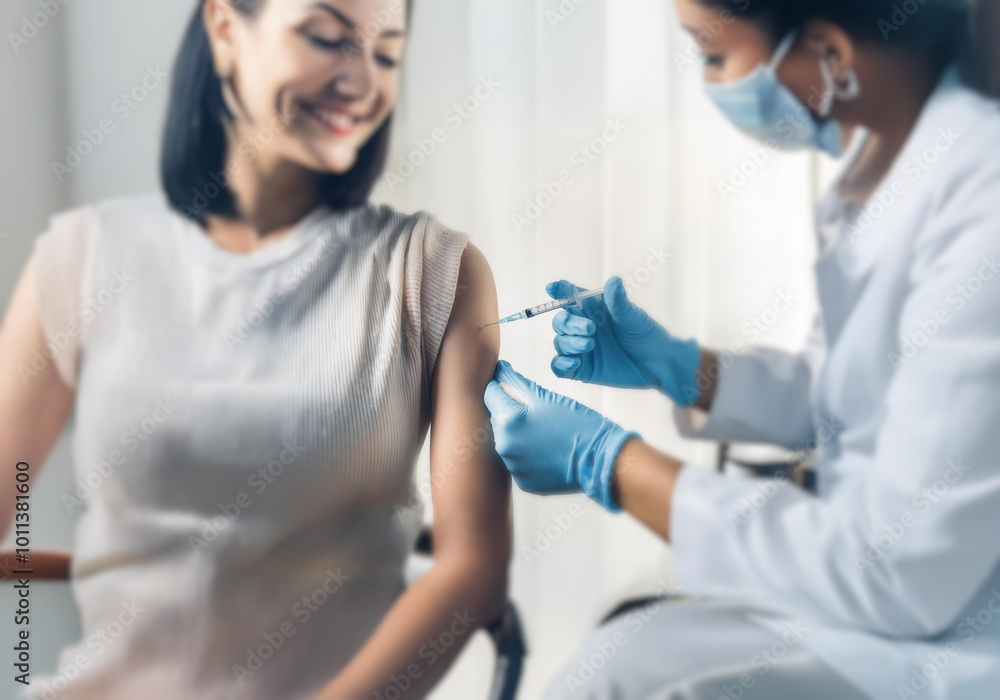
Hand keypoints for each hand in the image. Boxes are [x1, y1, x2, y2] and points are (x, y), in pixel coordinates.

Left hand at [484, 360, 639, 511]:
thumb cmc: (577, 422)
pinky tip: (545, 450)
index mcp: (509, 420)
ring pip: (505, 441)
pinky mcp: (523, 482)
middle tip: (535, 411)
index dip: (499, 386)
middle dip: (509, 411)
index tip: (509, 383)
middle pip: (496, 418)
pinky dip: (526, 454)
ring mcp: (513, 467)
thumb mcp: (546, 398)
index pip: (490, 394)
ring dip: (516, 433)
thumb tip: (499, 370)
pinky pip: (516, 461)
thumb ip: (516, 382)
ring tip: (543, 432)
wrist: (601, 460)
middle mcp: (504, 446)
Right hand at [548, 277, 702, 406]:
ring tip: (590, 344)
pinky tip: (574, 363)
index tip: (552, 288)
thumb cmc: (646, 335)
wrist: (658, 364)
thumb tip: (613, 281)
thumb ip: (619, 302)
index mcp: (592, 309)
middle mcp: (582, 327)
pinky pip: (559, 366)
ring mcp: (579, 348)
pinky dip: (561, 364)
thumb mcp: (633, 317)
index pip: (570, 296)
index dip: (559, 290)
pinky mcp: (581, 369)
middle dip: (569, 323)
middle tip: (590, 328)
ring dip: (570, 342)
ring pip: (560, 342)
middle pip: (561, 321)